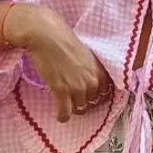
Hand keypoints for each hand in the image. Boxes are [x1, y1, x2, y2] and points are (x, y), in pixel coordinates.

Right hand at [5, 3, 113, 122]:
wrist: (47, 36)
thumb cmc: (64, 41)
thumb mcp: (85, 55)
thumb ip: (90, 69)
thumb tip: (86, 79)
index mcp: (99, 71)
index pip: (105, 93)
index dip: (96, 96)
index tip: (88, 97)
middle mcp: (92, 80)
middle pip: (92, 102)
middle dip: (83, 102)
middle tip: (73, 100)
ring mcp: (78, 87)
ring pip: (80, 109)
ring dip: (73, 110)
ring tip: (65, 106)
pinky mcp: (62, 91)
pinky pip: (65, 112)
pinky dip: (62, 116)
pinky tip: (60, 116)